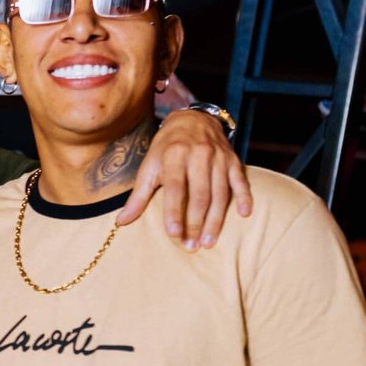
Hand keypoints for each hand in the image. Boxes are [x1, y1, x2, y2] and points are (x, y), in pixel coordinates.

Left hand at [119, 109, 252, 249]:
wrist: (193, 120)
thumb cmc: (166, 148)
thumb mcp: (149, 166)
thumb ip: (138, 196)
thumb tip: (121, 222)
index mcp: (174, 156)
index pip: (175, 187)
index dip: (174, 211)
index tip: (173, 233)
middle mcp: (199, 155)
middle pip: (200, 194)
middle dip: (195, 222)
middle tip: (191, 245)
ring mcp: (219, 158)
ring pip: (220, 193)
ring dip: (216, 219)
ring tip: (208, 241)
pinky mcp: (233, 160)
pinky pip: (241, 180)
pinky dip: (245, 197)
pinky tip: (245, 214)